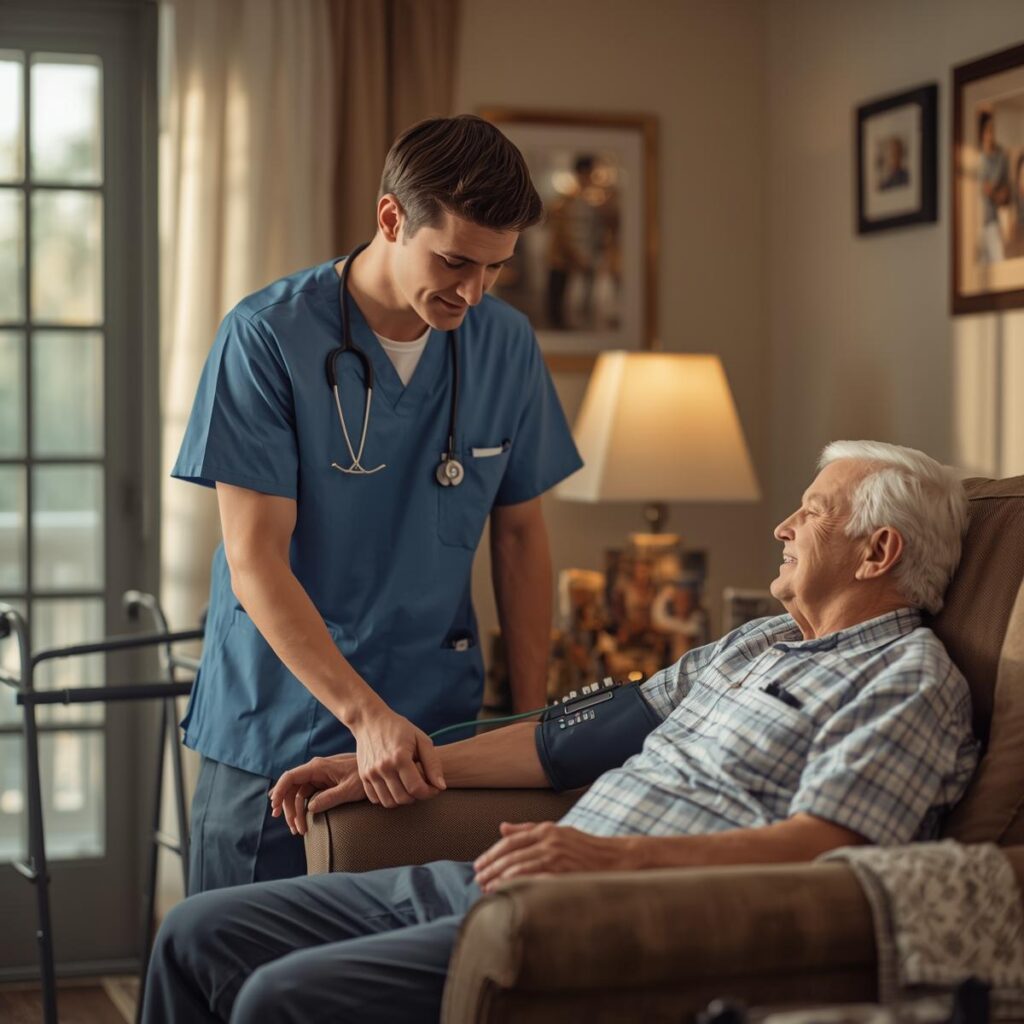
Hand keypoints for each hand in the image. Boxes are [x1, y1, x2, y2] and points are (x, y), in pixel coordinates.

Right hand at [269, 753, 363, 835]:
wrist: (376, 772)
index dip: (279, 791)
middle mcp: (314, 770)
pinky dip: (303, 809)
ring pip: (297, 794)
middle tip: (294, 828)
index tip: (274, 807)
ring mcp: (318, 777)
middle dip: (289, 809)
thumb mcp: (349, 789)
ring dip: (295, 812)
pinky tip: (302, 821)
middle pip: (291, 789)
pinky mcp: (322, 783)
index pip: (290, 777)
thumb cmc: (364, 778)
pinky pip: (306, 796)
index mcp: (318, 767)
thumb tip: (310, 808)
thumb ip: (330, 798)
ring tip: (298, 830)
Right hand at [350, 705, 445, 807]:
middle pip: (403, 798)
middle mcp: (383, 767)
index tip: (434, 787)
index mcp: (400, 757)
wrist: (370, 720)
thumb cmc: (400, 729)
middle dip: (417, 796)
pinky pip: (376, 799)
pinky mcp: (363, 776)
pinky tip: (395, 787)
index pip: (417, 789)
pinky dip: (387, 798)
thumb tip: (441, 787)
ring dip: (402, 799)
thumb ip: (433, 764)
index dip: (429, 792)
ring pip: (389, 803)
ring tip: (408, 787)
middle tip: (422, 786)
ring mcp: (371, 773)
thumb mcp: (421, 740)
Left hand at [473, 822, 632, 892]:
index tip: (478, 865)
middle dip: (491, 868)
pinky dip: (518, 887)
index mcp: (546, 829)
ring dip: (500, 879)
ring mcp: (557, 857)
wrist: (615, 858)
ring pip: (519, 868)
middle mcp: (549, 841)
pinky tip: (508, 894)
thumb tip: (502, 827)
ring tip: (487, 890)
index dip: (491, 853)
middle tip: (477, 880)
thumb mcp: (556, 832)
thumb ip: (528, 830)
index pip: (510, 841)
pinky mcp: (564, 873)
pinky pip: (535, 880)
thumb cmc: (584, 847)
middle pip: (511, 855)